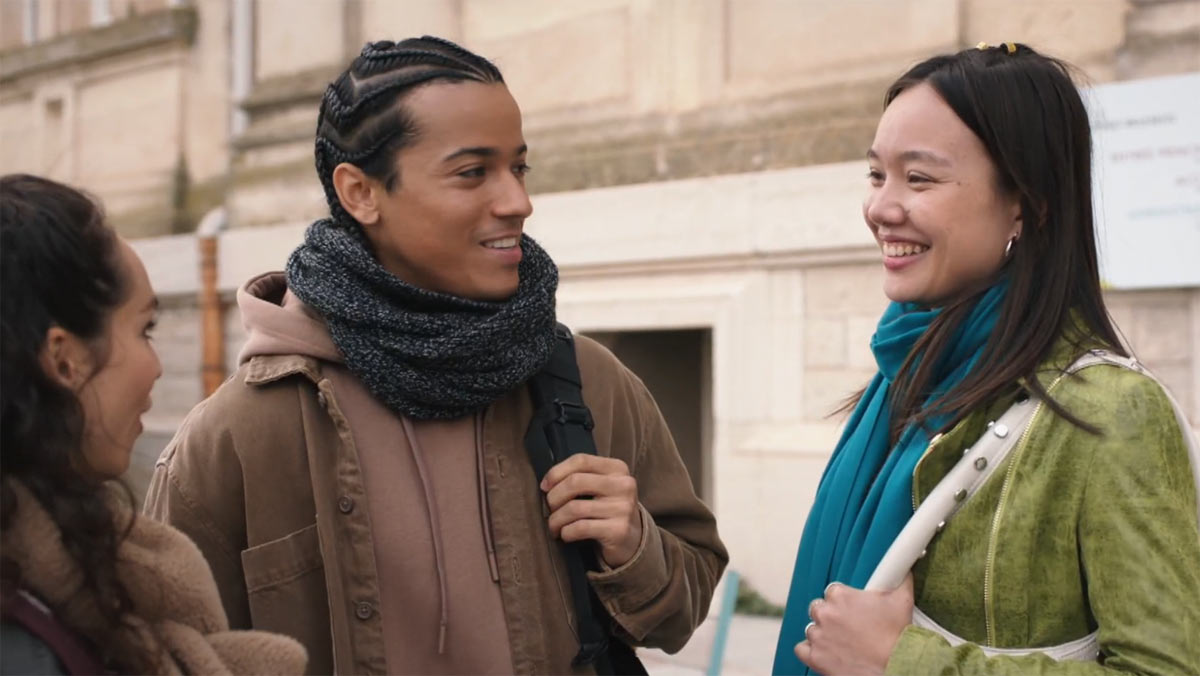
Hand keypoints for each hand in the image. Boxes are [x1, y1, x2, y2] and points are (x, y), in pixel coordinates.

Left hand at [541, 454, 641, 567]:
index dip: (556, 472)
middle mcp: (624, 485)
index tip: (544, 486)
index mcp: (618, 468)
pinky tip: (565, 535)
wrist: (633, 540)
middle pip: (575, 482)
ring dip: (556, 519)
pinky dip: (566, 532)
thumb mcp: (602, 487)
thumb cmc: (608, 510)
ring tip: (553, 526)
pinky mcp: (619, 530)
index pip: (581, 460)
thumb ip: (582, 477)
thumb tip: (546, 484)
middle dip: (554, 497)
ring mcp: (623, 508)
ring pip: (574, 508)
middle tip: (549, 509)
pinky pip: (580, 528)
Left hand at [794, 573, 913, 675]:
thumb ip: (900, 578)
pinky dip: (810, 650)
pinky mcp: (815, 657)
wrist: (896, 665)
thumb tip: (903, 568)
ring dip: (822, 633)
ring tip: (840, 640)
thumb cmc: (897, 634)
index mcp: (840, 595)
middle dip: (830, 615)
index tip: (852, 609)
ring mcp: (818, 635)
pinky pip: (801, 649)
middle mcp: (824, 613)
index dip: (843, 601)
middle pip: (819, 608)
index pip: (832, 591)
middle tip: (848, 625)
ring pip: (811, 628)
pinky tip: (824, 651)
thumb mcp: (902, 599)